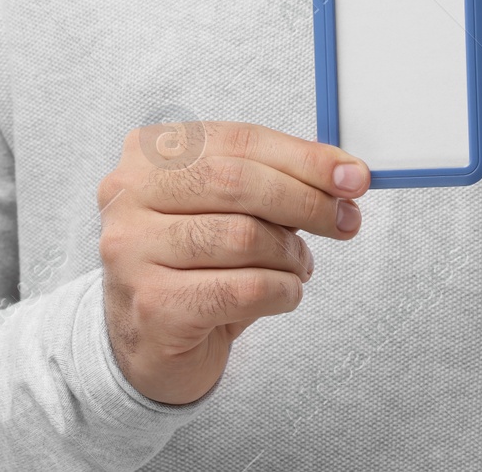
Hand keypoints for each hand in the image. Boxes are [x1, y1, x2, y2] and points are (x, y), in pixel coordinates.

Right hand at [96, 120, 369, 404]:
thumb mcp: (229, 207)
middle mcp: (128, 196)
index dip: (304, 157)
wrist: (150, 340)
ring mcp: (133, 251)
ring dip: (291, 254)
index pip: (240, 140)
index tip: (352, 177)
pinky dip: (282, 291)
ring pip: (243, 237)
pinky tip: (283, 293)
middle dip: (306, 201)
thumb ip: (276, 181)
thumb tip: (345, 176)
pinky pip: (244, 289)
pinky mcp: (153, 305)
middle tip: (344, 220)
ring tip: (298, 264)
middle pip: (238, 183)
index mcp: (149, 153)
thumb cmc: (194, 263)